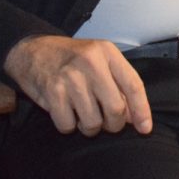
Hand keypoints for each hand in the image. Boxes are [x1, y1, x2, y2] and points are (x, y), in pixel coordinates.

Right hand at [3, 34, 151, 136]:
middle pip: (116, 109)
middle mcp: (91, 63)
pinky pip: (68, 126)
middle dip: (113, 124)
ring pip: (93, 122)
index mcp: (107, 52)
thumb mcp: (99, 60)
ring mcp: (71, 78)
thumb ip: (118, 84)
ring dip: (90, 127)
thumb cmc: (71, 58)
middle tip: (107, 122)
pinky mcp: (53, 92)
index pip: (133, 85)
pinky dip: (69, 126)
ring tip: (84, 115)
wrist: (32, 50)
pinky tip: (66, 112)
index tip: (145, 129)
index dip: (142, 111)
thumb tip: (134, 118)